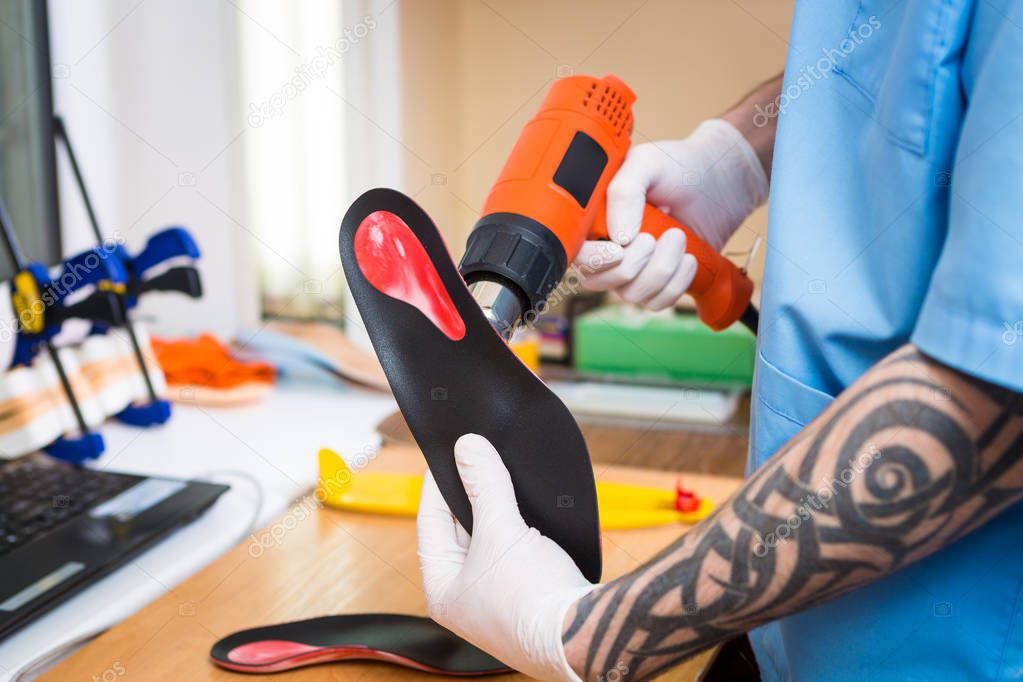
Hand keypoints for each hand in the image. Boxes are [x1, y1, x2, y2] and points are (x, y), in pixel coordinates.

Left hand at [417, 434, 595, 680]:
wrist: (583, 635)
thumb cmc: (532, 599)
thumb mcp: (501, 530)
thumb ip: (484, 485)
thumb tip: (467, 447)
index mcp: (443, 589)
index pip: (431, 523)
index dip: (439, 485)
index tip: (451, 455)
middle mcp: (467, 598)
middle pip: (462, 531)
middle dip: (475, 496)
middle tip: (482, 461)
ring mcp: (498, 600)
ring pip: (493, 540)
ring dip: (501, 512)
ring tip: (506, 480)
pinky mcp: (528, 597)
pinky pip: (518, 552)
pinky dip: (523, 529)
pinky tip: (532, 510)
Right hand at [576, 119, 767, 309]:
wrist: (718, 181)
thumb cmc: (678, 167)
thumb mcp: (647, 163)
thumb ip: (625, 192)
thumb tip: (618, 238)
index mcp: (594, 220)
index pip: (577, 254)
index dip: (594, 259)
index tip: (619, 249)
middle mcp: (607, 248)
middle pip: (599, 282)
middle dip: (633, 265)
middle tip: (656, 236)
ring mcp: (633, 269)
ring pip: (632, 294)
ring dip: (661, 270)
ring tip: (679, 237)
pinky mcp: (659, 283)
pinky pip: (657, 302)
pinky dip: (676, 285)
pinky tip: (689, 259)